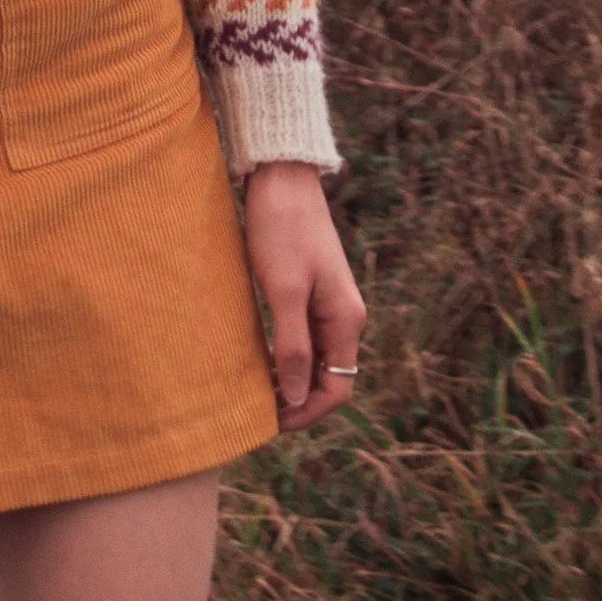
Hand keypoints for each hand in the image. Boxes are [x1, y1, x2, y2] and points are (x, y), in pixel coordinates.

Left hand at [245, 162, 366, 431]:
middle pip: (329, 377)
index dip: (307, 411)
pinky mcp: (310, 290)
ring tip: (256, 391)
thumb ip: (292, 345)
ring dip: (290, 379)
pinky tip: (259, 359)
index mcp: (346, 319)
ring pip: (315, 358)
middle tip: (259, 412)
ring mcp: (328, 303)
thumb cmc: (280, 229)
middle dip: (298, 399)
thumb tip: (296, 396)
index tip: (271, 421)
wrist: (281, 178)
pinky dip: (285, 355)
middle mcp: (344, 316)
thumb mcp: (283, 290)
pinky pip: (304, 337)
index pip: (338, 387)